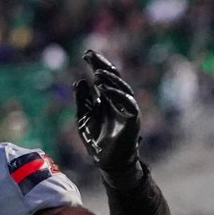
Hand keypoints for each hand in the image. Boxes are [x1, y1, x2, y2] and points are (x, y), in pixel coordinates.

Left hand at [74, 50, 140, 175]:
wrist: (106, 161)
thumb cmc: (96, 140)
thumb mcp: (83, 117)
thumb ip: (83, 100)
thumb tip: (80, 81)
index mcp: (108, 99)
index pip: (104, 77)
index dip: (96, 64)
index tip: (86, 53)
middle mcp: (119, 101)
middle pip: (114, 78)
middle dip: (102, 65)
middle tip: (90, 55)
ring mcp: (128, 109)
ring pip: (122, 88)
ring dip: (110, 80)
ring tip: (97, 73)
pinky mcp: (133, 119)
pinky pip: (128, 104)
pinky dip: (116, 95)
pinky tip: (104, 89)